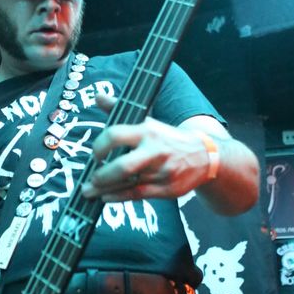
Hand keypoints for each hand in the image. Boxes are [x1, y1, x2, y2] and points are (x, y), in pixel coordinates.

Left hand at [81, 94, 210, 201]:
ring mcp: (162, 172)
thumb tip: (98, 96)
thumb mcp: (147, 120)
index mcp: (148, 130)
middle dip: (101, 175)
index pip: (116, 135)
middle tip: (90, 179)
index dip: (99, 146)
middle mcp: (155, 151)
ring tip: (89, 191)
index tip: (94, 155)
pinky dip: (118, 197)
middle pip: (123, 166)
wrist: (204, 155)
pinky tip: (106, 197)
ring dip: (104, 190)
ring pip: (128, 184)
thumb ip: (120, 109)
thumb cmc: (168, 138)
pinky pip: (138, 195)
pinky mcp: (167, 189)